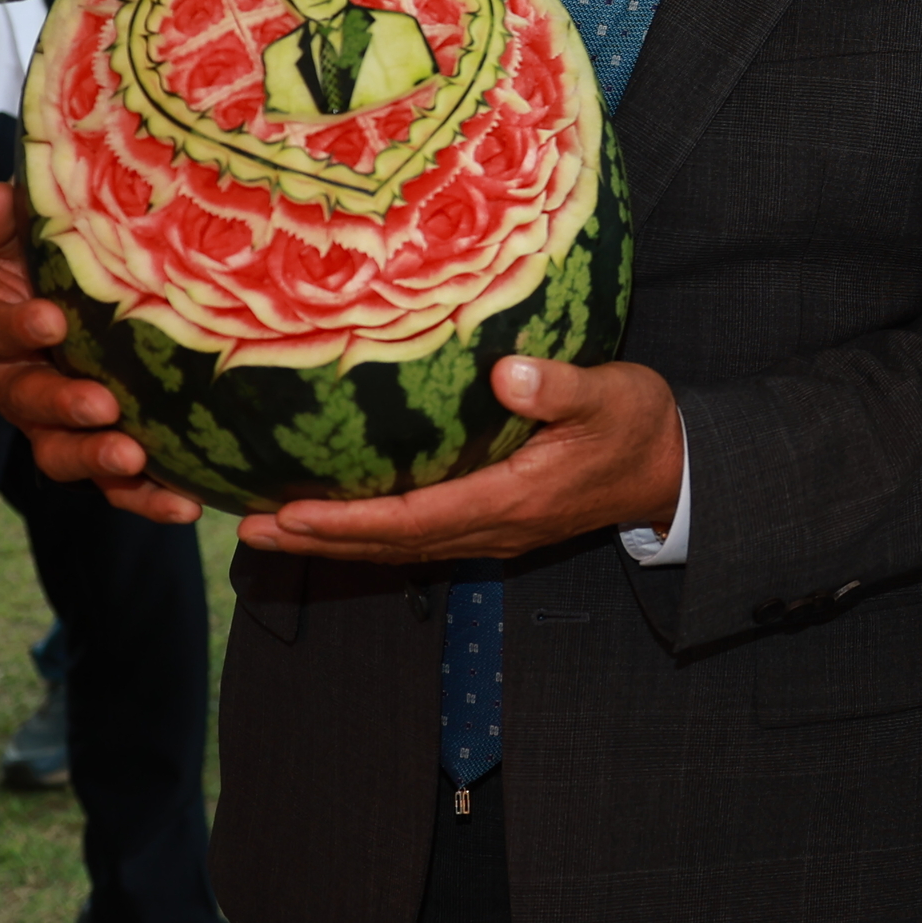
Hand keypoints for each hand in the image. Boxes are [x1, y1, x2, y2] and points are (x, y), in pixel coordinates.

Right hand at [0, 180, 204, 524]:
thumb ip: (5, 224)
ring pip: (66, 455)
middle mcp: (19, 390)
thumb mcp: (23, 244)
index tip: (49, 318)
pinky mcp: (103, 456)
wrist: (81, 310)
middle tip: (99, 404)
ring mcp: (59, 429)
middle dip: (64, 406)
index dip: (17, 329)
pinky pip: (120, 488)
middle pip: (29, 406)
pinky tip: (187, 505)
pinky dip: (149, 499)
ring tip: (134, 457)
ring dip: (99, 461)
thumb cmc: (52, 273)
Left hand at [237, 355, 686, 564]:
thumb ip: (560, 387)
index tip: (289, 513)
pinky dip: (369, 535)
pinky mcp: (497, 524)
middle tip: (247, 527)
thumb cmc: (641, 424)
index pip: (412, 519)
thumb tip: (506, 374)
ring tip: (271, 528)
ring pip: (400, 548)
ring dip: (336, 543)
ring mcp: (494, 533)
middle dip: (319, 540)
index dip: (348, 521)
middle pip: (391, 545)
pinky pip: (418, 539)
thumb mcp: (612, 395)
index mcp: (513, 500)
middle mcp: (494, 528)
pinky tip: (339, 519)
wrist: (674, 469)